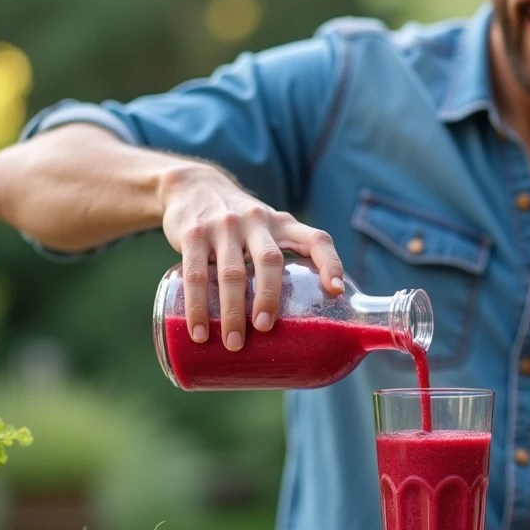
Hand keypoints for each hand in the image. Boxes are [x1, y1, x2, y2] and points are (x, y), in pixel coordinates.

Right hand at [160, 163, 343, 350]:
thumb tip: (300, 319)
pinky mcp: (193, 235)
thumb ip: (284, 258)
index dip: (330, 263)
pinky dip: (197, 306)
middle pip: (270, 261)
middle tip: (265, 328)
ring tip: (234, 344)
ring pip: (232, 273)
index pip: (316, 239)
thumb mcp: (268, 228)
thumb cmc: (241, 223)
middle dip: (269, 297)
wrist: (194, 186)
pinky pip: (196, 275)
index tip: (336, 291)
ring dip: (232, 312)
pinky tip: (200, 332)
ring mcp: (224, 227)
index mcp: (283, 224)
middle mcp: (257, 221)